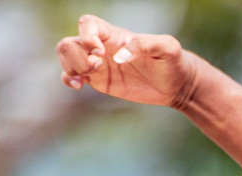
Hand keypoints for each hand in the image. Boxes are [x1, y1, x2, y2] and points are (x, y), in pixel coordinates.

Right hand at [56, 14, 200, 107]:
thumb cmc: (172, 62)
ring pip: (66, 56)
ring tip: (87, 79)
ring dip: (70, 66)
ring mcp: (97, 64)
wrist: (175, 85)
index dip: (86, 36)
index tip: (100, 53)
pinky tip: (79, 86)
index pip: (87, 24)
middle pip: (70, 42)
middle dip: (77, 56)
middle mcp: (101, 46)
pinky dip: (67, 78)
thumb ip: (146, 44)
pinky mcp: (97, 80)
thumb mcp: (167, 48)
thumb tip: (120, 56)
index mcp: (114, 35)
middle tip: (97, 67)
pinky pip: (70, 75)